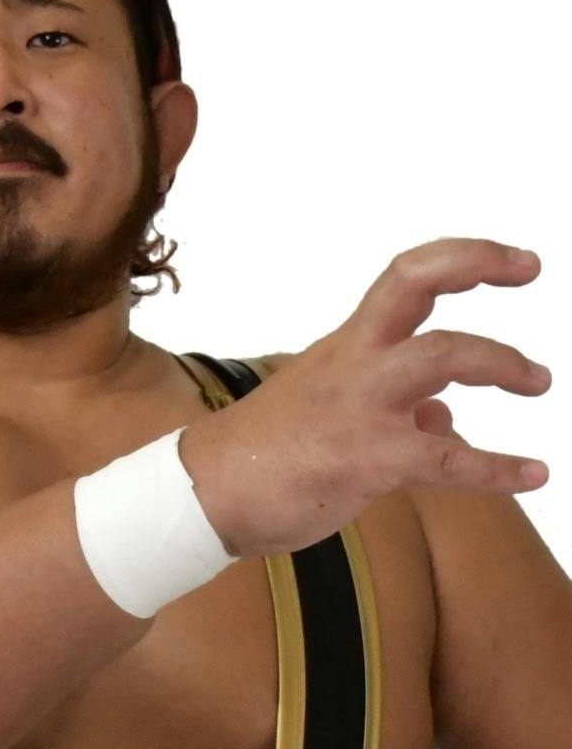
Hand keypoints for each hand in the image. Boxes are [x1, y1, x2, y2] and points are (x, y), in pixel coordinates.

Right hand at [204, 238, 550, 555]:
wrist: (209, 490)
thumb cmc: (263, 450)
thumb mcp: (326, 410)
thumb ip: (393, 408)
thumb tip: (444, 419)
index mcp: (346, 347)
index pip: (405, 278)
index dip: (462, 258)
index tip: (512, 262)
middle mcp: (355, 364)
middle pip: (417, 287)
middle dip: (478, 266)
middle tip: (530, 268)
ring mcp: (360, 407)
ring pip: (441, 357)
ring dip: (501, 362)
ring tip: (538, 381)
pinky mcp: (367, 459)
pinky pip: (448, 460)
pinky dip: (499, 467)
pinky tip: (534, 473)